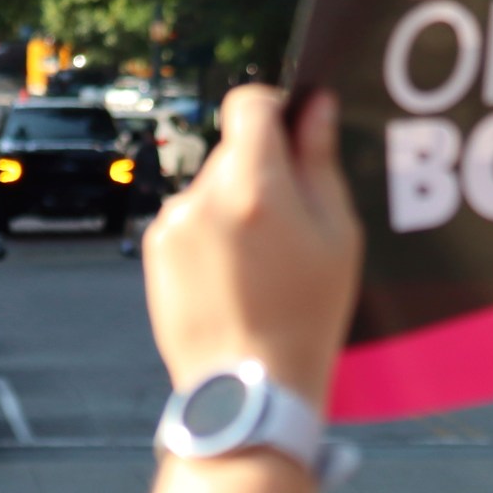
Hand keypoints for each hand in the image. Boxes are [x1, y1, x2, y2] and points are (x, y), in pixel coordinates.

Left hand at [140, 86, 362, 411]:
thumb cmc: (306, 316)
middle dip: (261, 174)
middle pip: (232, 152)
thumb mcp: (336, 236)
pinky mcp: (155, 249)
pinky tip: (232, 281)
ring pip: (210, 189)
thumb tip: (314, 105)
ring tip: (259, 267)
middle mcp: (204, 194)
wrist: (249, 388)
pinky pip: (189, 221)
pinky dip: (210, 237)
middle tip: (288, 229)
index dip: (275, 111)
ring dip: (233, 208)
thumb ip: (320, 161)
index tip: (292, 136)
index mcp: (255, 184)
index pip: (249, 104)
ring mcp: (173, 222)